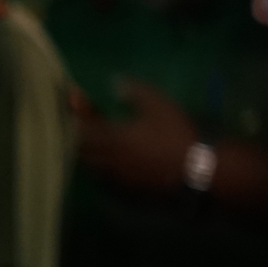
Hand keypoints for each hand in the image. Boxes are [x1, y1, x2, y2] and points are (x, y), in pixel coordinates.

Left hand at [72, 79, 198, 196]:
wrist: (193, 167)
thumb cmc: (175, 133)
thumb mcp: (159, 105)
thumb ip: (135, 91)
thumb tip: (115, 81)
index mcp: (112, 138)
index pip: (81, 127)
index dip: (76, 113)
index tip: (74, 99)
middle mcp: (107, 158)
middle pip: (78, 147)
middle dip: (76, 131)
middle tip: (79, 118)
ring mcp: (115, 174)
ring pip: (88, 162)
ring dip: (83, 149)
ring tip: (87, 136)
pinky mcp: (124, 185)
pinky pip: (101, 176)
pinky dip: (96, 164)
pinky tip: (103, 157)